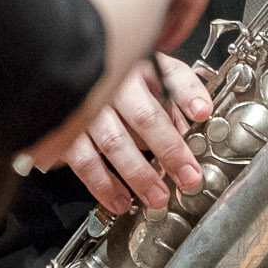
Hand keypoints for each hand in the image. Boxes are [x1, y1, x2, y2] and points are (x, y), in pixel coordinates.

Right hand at [57, 53, 213, 215]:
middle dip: (169, 150)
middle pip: (144, 116)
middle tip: (187, 176)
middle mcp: (113, 85)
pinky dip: (102, 183)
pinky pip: (84, 160)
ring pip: (114, 142)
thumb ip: (179, 91)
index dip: (188, 95)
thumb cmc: (119, 79)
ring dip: (138, 174)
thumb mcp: (152, 71)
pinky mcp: (65, 130)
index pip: (169, 77)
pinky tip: (119, 199)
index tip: (202, 113)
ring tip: (157, 197)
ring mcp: (87, 107)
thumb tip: (200, 115)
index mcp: (138, 67)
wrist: (67, 76)